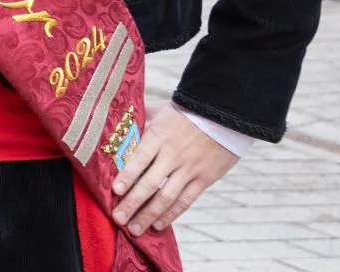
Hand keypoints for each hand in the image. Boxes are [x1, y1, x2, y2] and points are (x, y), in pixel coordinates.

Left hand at [110, 103, 239, 234]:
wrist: (224, 115)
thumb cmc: (186, 111)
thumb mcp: (159, 110)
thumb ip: (139, 119)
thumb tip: (116, 125)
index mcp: (159, 136)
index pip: (139, 159)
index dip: (127, 176)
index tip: (115, 191)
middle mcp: (173, 155)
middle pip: (150, 183)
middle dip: (132, 203)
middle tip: (118, 218)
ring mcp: (189, 169)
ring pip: (167, 197)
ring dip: (149, 215)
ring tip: (135, 229)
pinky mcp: (204, 179)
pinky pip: (186, 200)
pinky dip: (172, 214)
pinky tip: (159, 224)